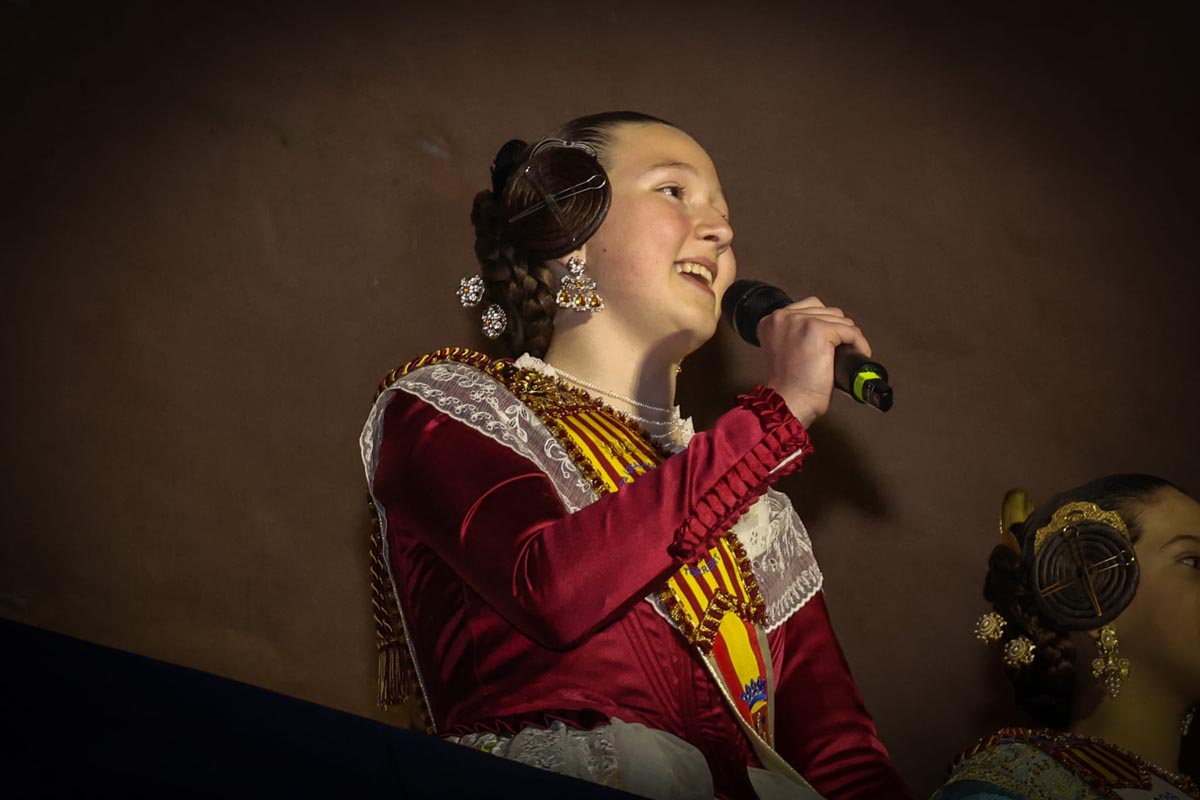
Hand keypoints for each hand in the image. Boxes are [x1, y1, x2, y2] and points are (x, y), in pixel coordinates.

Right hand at [757, 297, 872, 426]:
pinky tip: (860, 353)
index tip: (833, 339)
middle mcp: (783, 317)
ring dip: (849, 335)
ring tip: (852, 351)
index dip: (825, 323)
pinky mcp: (818, 330)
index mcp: (771, 321)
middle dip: (838, 328)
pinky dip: (859, 342)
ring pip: (839, 319)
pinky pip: (849, 330)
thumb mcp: (783, 352)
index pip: (808, 307)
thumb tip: (823, 332)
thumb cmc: (787, 387)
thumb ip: (794, 336)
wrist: (787, 402)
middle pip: (825, 311)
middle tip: (844, 347)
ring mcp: (801, 321)